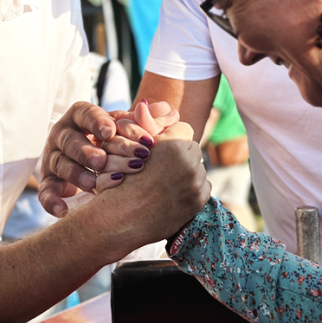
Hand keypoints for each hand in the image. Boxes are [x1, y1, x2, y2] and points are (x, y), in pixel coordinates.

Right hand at [38, 100, 174, 216]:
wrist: (88, 162)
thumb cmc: (111, 142)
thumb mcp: (125, 129)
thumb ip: (145, 121)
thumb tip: (168, 111)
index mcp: (80, 117)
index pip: (85, 113)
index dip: (96, 121)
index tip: (110, 131)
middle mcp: (63, 135)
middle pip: (70, 140)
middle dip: (86, 151)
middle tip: (102, 161)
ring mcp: (54, 158)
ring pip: (60, 164)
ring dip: (75, 174)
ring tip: (93, 185)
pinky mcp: (49, 181)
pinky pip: (46, 192)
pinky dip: (52, 201)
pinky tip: (64, 210)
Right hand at [93, 121, 210, 249]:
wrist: (120, 219)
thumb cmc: (120, 180)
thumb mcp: (130, 147)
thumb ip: (144, 123)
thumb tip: (146, 103)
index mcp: (174, 145)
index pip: (183, 128)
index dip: (169, 136)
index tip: (158, 146)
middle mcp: (189, 163)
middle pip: (192, 147)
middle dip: (180, 153)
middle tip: (161, 163)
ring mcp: (195, 184)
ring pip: (197, 167)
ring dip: (186, 170)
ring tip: (164, 180)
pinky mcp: (198, 201)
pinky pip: (202, 186)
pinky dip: (190, 188)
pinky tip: (171, 193)